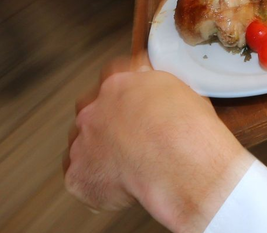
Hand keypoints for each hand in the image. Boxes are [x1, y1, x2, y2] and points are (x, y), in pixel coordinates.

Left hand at [64, 58, 251, 232]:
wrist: (179, 164)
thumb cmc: (188, 131)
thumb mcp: (183, 93)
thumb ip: (159, 91)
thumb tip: (161, 98)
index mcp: (119, 85)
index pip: (112, 78)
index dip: (124, 94)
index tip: (133, 103)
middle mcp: (94, 111)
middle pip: (91, 114)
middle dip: (107, 125)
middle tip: (131, 140)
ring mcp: (82, 143)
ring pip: (83, 147)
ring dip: (100, 155)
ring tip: (130, 168)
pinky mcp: (78, 175)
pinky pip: (82, 179)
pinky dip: (98, 184)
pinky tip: (122, 186)